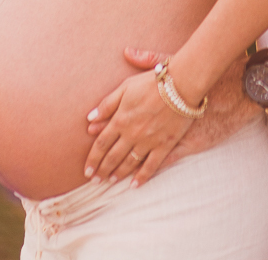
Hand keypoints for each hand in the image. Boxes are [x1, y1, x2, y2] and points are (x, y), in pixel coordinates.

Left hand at [84, 69, 192, 185]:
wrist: (181, 85)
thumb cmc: (152, 83)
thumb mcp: (126, 87)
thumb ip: (107, 104)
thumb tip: (90, 119)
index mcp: (121, 119)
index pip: (102, 143)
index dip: (93, 158)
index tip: (86, 170)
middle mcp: (132, 134)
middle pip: (113, 156)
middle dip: (102, 170)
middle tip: (95, 180)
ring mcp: (149, 141)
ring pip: (129, 163)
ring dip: (118, 174)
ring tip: (110, 181)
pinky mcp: (165, 145)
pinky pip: (151, 165)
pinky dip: (142, 177)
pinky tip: (134, 185)